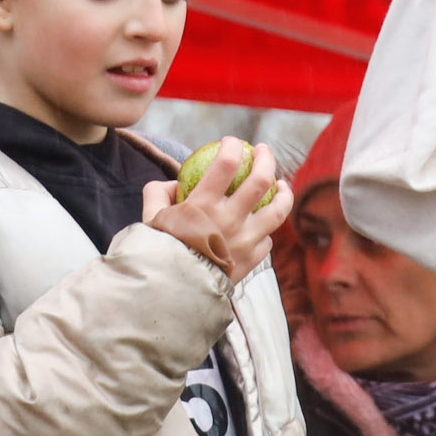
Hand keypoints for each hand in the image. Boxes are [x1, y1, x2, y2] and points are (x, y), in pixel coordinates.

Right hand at [144, 141, 292, 282]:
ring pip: (278, 210)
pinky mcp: (252, 260)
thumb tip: (171, 183)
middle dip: (266, 159)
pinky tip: (263, 225)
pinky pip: (266, 240)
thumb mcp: (151, 218)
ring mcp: (245, 241)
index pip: (226, 163)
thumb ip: (158, 193)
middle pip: (261, 180)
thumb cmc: (159, 252)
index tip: (232, 142)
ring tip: (281, 184)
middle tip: (263, 151)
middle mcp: (230, 220)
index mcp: (204, 205)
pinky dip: (265, 231)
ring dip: (284, 193)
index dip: (232, 147)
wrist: (172, 292)